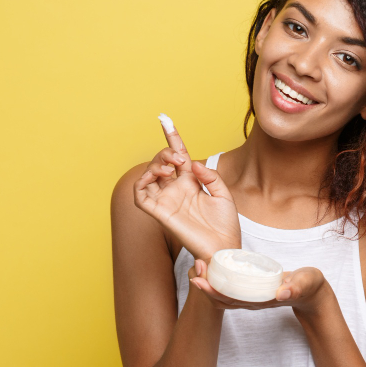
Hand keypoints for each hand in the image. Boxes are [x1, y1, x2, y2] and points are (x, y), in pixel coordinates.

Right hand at [133, 117, 241, 261]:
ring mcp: (167, 200)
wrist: (225, 247)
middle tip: (179, 158)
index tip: (165, 119)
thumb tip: (193, 164)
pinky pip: (140, 196)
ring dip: (154, 165)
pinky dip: (141, 182)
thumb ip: (211, 177)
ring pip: (148, 175)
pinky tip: (154, 176)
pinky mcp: (160, 213)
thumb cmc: (225, 225)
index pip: (178, 155)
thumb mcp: (224, 195)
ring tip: (170, 167)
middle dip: (166, 152)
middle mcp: (176, 189)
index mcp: (191, 183)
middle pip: (161, 162)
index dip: (172, 137)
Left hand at [187, 259, 328, 312]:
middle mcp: (252, 302)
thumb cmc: (308, 285)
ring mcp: (251, 298)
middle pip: (222, 299)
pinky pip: (231, 288)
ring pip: (224, 295)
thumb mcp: (306, 283)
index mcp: (261, 301)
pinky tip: (213, 267)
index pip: (231, 300)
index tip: (199, 280)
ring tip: (198, 266)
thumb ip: (296, 287)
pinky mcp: (252, 291)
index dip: (213, 292)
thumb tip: (282, 292)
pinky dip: (219, 280)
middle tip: (195, 267)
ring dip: (210, 283)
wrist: (311, 292)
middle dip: (206, 286)